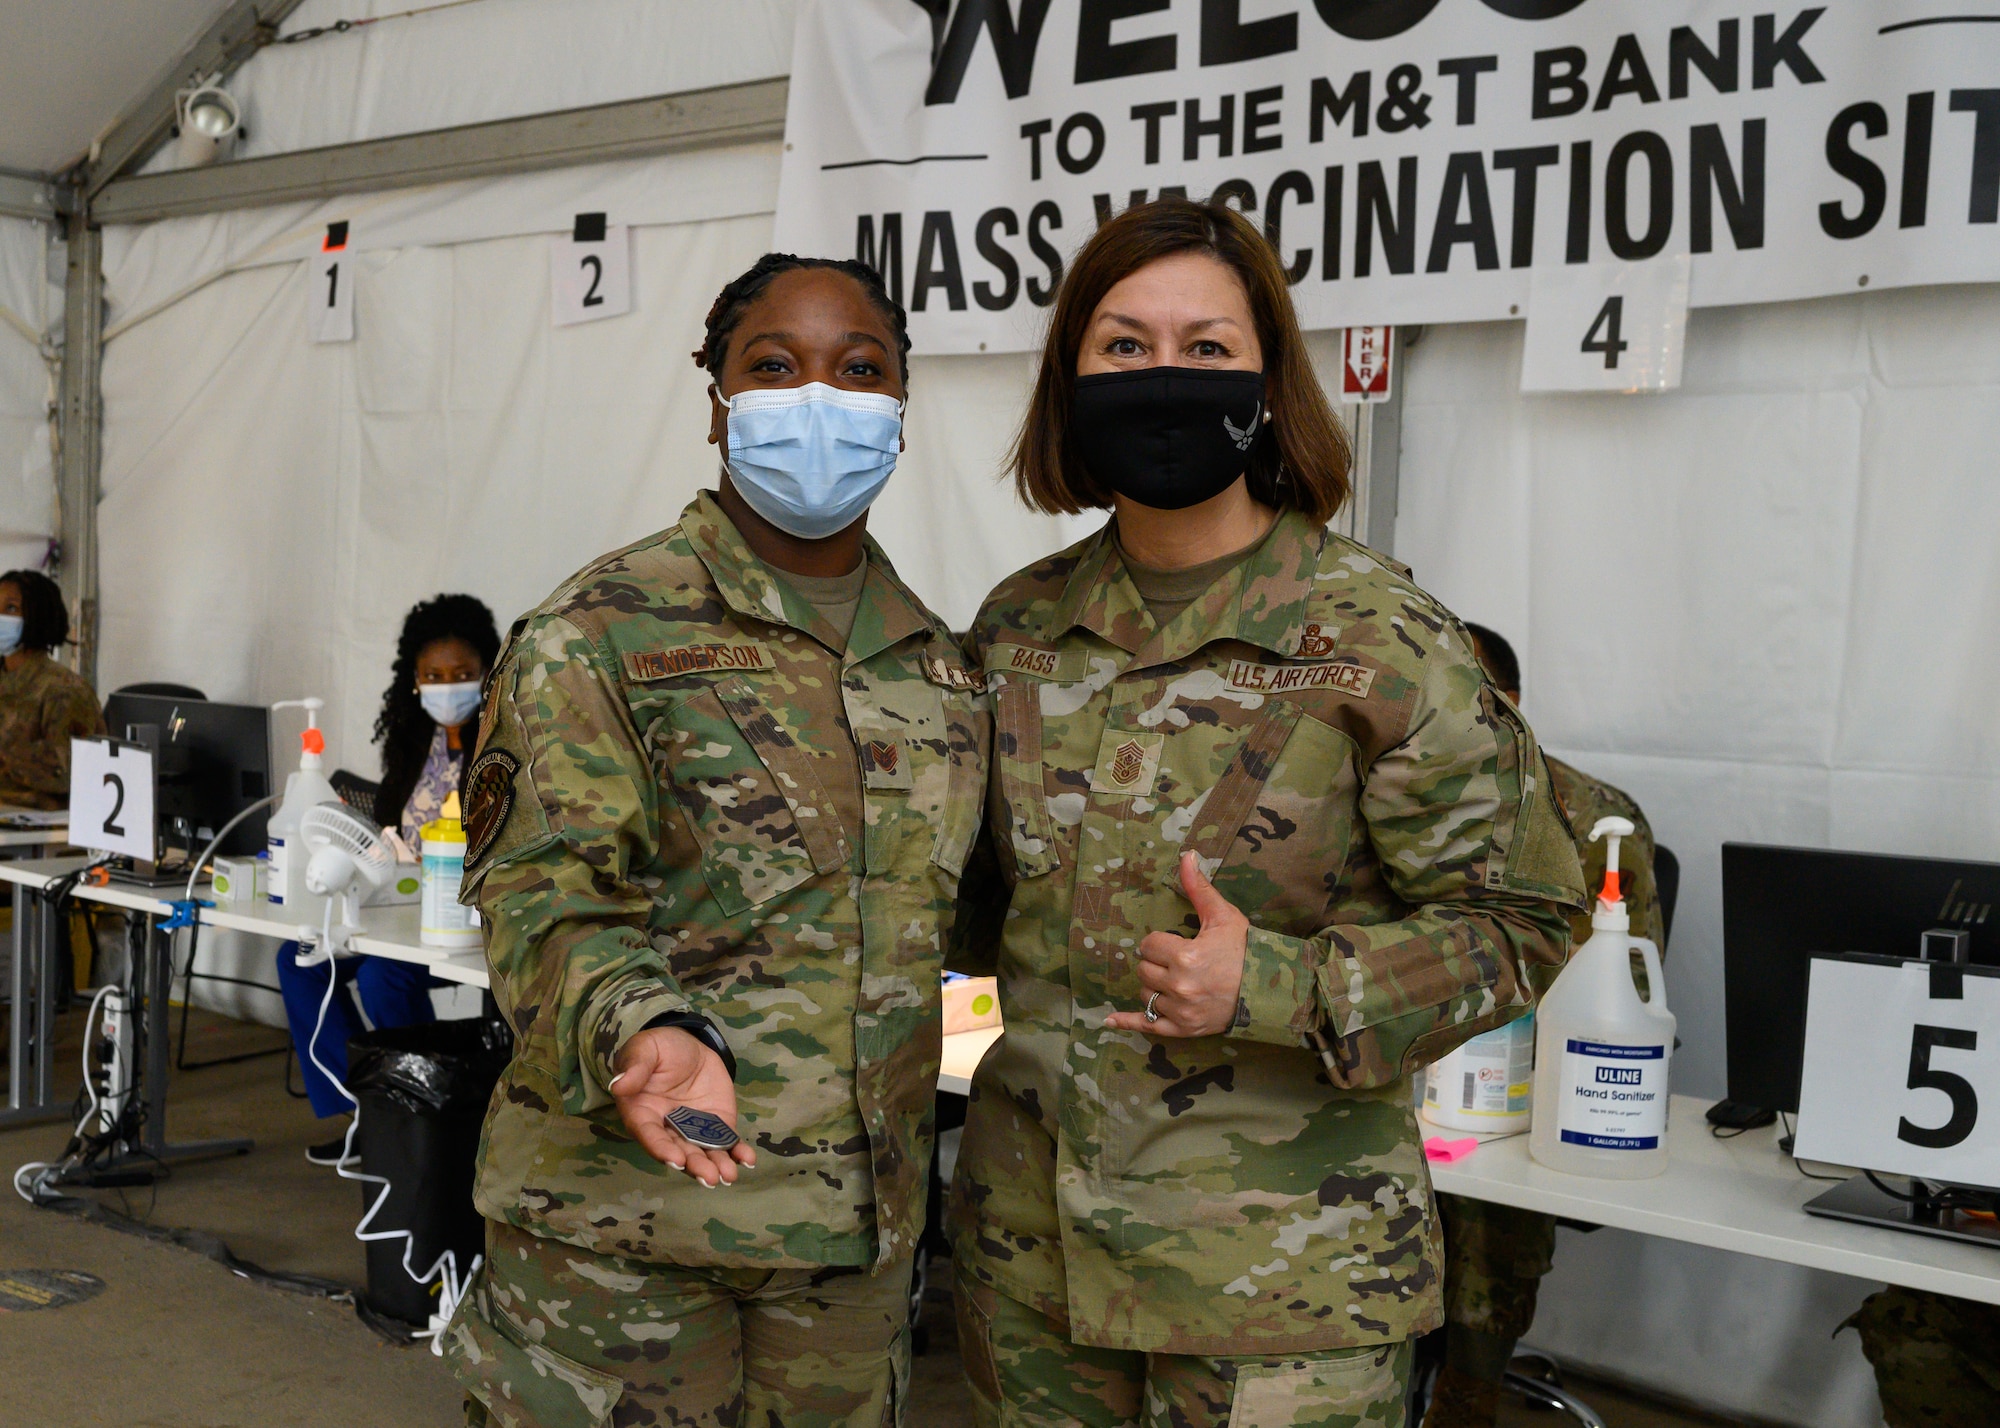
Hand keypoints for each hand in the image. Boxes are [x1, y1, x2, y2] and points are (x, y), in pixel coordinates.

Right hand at [610, 1028, 755, 1186]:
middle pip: (679, 1151)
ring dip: (716, 1165)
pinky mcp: (716, 1123)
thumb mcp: (644, 1050)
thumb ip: (634, 1067)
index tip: (675, 1159)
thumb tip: (618, 1085)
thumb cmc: (657, 1049)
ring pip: (703, 1152)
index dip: (661, 1149)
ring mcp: (693, 1129)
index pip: (650, 1136)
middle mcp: (667, 1129)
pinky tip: (747, 1159)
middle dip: (694, 1166)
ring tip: (729, 1175)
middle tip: (709, 1177)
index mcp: (643, 1114)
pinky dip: (736, 1151)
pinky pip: (726, 1140)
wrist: (686, 1045)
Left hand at [1105, 852, 1248, 1038]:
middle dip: (1156, 963)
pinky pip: (1148, 1025)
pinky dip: (1128, 1022)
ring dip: (1154, 986)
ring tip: (1175, 981)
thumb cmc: (1246, 951)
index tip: (1177, 943)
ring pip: (1145, 994)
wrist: (1270, 990)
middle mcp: (1180, 986)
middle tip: (1177, 961)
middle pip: (1144, 969)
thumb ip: (1199, 888)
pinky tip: (1109, 1019)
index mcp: (1186, 957)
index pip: (1149, 945)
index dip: (1160, 942)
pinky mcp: (1184, 1029)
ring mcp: (1181, 1011)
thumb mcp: (1224, 916)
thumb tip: (1186, 855)